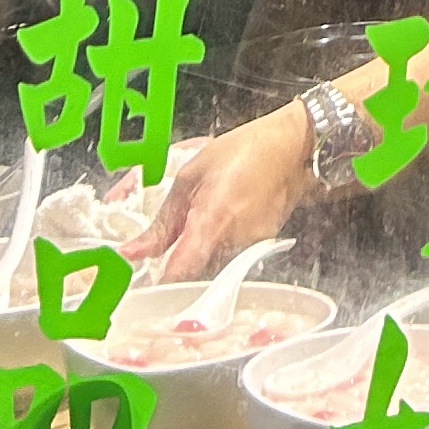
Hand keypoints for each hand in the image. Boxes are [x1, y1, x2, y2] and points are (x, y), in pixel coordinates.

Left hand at [128, 103, 309, 277]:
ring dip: (196, 258)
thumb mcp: (192, 174)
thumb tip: (134, 252)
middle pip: (193, 276)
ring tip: (191, 229)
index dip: (156, 283)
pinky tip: (218, 223)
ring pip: (211, 269)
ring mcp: (250, 248)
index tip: (141, 280)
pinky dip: (217, 247)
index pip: (178, 274)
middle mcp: (232, 242)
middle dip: (174, 269)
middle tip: (159, 252)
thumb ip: (164, 221)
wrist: (293, 145)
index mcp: (211, 221)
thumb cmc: (244, 150)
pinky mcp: (260, 247)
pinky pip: (229, 257)